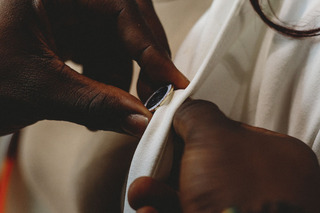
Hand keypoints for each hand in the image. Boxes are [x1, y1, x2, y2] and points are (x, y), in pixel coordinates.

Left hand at [0, 0, 187, 135]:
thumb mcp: (37, 88)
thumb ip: (95, 104)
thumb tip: (141, 121)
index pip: (122, 12)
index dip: (152, 51)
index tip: (173, 83)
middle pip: (127, 25)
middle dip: (142, 67)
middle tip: (152, 101)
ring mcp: (70, 14)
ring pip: (117, 45)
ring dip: (122, 81)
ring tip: (110, 115)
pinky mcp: (69, 33)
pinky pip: (102, 54)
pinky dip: (106, 82)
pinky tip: (97, 107)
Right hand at [128, 100, 319, 211]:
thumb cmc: (236, 190)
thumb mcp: (213, 135)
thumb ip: (197, 113)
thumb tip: (182, 105)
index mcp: (277, 156)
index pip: (229, 133)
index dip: (197, 131)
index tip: (171, 131)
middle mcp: (266, 187)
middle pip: (207, 167)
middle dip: (170, 166)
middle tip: (151, 165)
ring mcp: (245, 210)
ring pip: (195, 196)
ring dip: (160, 193)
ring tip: (140, 193)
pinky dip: (165, 212)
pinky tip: (149, 212)